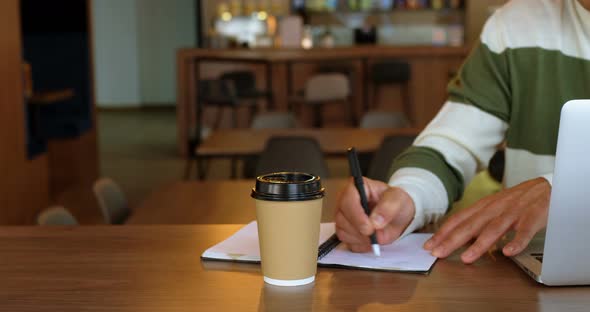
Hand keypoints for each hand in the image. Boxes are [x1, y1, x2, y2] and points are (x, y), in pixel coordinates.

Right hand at [334, 177, 415, 252]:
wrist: (397, 216)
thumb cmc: (396, 202)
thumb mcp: (398, 199)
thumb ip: (388, 207)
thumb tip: (375, 221)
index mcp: (356, 188)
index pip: (347, 201)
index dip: (357, 216)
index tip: (369, 227)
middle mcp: (346, 201)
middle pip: (341, 219)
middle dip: (359, 230)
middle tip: (374, 234)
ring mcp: (344, 217)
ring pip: (342, 232)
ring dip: (360, 239)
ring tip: (375, 236)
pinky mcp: (346, 231)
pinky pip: (347, 242)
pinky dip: (360, 245)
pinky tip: (370, 240)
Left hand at [424, 177, 550, 263]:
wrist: (547, 186)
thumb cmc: (518, 200)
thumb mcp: (494, 207)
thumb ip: (477, 220)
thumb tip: (457, 237)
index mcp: (484, 206)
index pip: (459, 219)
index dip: (443, 232)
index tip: (429, 245)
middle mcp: (496, 208)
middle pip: (471, 225)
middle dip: (452, 240)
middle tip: (437, 253)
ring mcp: (514, 212)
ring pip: (494, 228)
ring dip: (480, 244)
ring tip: (467, 258)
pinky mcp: (533, 216)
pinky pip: (525, 230)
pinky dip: (517, 241)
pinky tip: (508, 252)